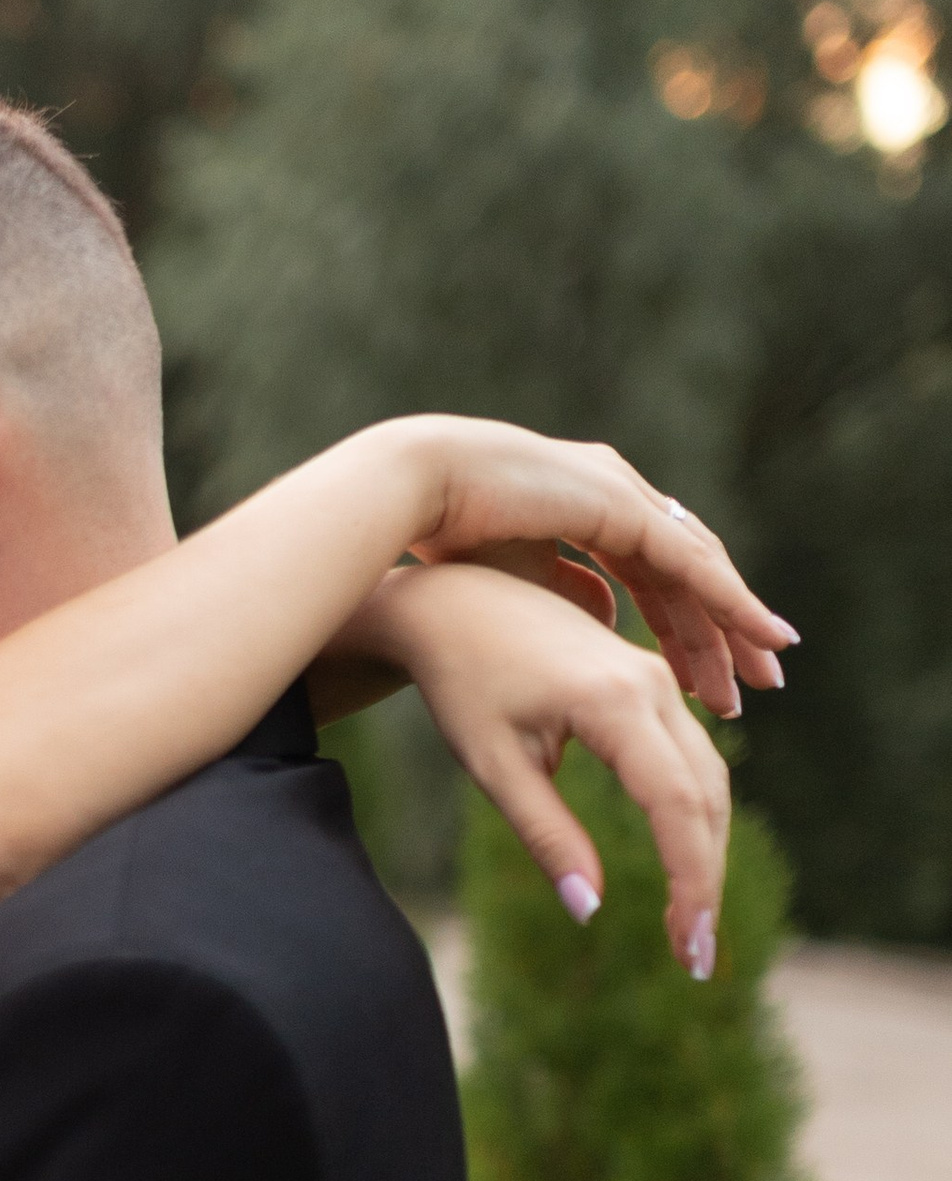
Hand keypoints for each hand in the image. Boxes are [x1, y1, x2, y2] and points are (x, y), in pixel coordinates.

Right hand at [342, 416, 795, 719]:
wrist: (415, 491)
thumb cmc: (447, 537)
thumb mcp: (519, 581)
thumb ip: (568, 598)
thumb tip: (609, 625)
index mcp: (593, 507)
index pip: (658, 575)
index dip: (683, 628)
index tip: (700, 680)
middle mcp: (620, 494)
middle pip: (691, 574)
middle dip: (721, 635)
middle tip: (754, 689)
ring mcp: (625, 494)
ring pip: (701, 570)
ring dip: (735, 628)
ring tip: (765, 679)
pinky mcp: (621, 505)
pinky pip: (692, 563)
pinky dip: (731, 602)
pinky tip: (763, 637)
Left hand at [360, 561, 731, 970]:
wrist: (455, 604)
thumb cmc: (462, 684)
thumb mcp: (493, 766)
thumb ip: (546, 836)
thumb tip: (589, 910)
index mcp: (613, 702)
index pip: (676, 807)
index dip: (692, 883)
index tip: (692, 950)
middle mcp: (651, 683)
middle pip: (706, 797)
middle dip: (705, 880)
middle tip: (693, 958)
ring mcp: (657, 677)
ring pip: (708, 778)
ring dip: (705, 852)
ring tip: (687, 925)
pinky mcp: (652, 681)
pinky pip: (691, 756)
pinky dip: (693, 816)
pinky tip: (683, 868)